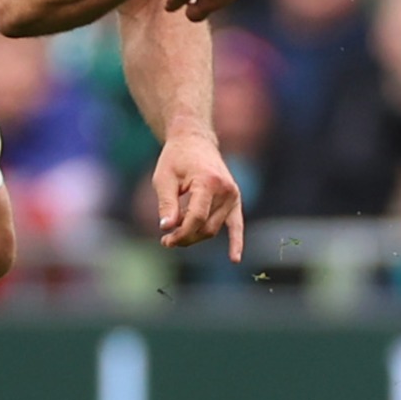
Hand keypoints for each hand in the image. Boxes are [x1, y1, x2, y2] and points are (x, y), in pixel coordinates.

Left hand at [151, 129, 243, 256]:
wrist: (194, 141)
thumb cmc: (176, 158)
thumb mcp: (164, 179)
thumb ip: (167, 204)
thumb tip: (167, 228)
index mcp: (208, 182)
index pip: (196, 218)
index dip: (180, 233)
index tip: (165, 240)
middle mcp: (226, 189)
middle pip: (206, 227)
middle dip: (186, 237)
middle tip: (166, 240)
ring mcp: (233, 194)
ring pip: (214, 228)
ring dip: (196, 236)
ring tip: (176, 235)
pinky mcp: (235, 198)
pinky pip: (236, 224)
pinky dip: (236, 241)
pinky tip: (235, 259)